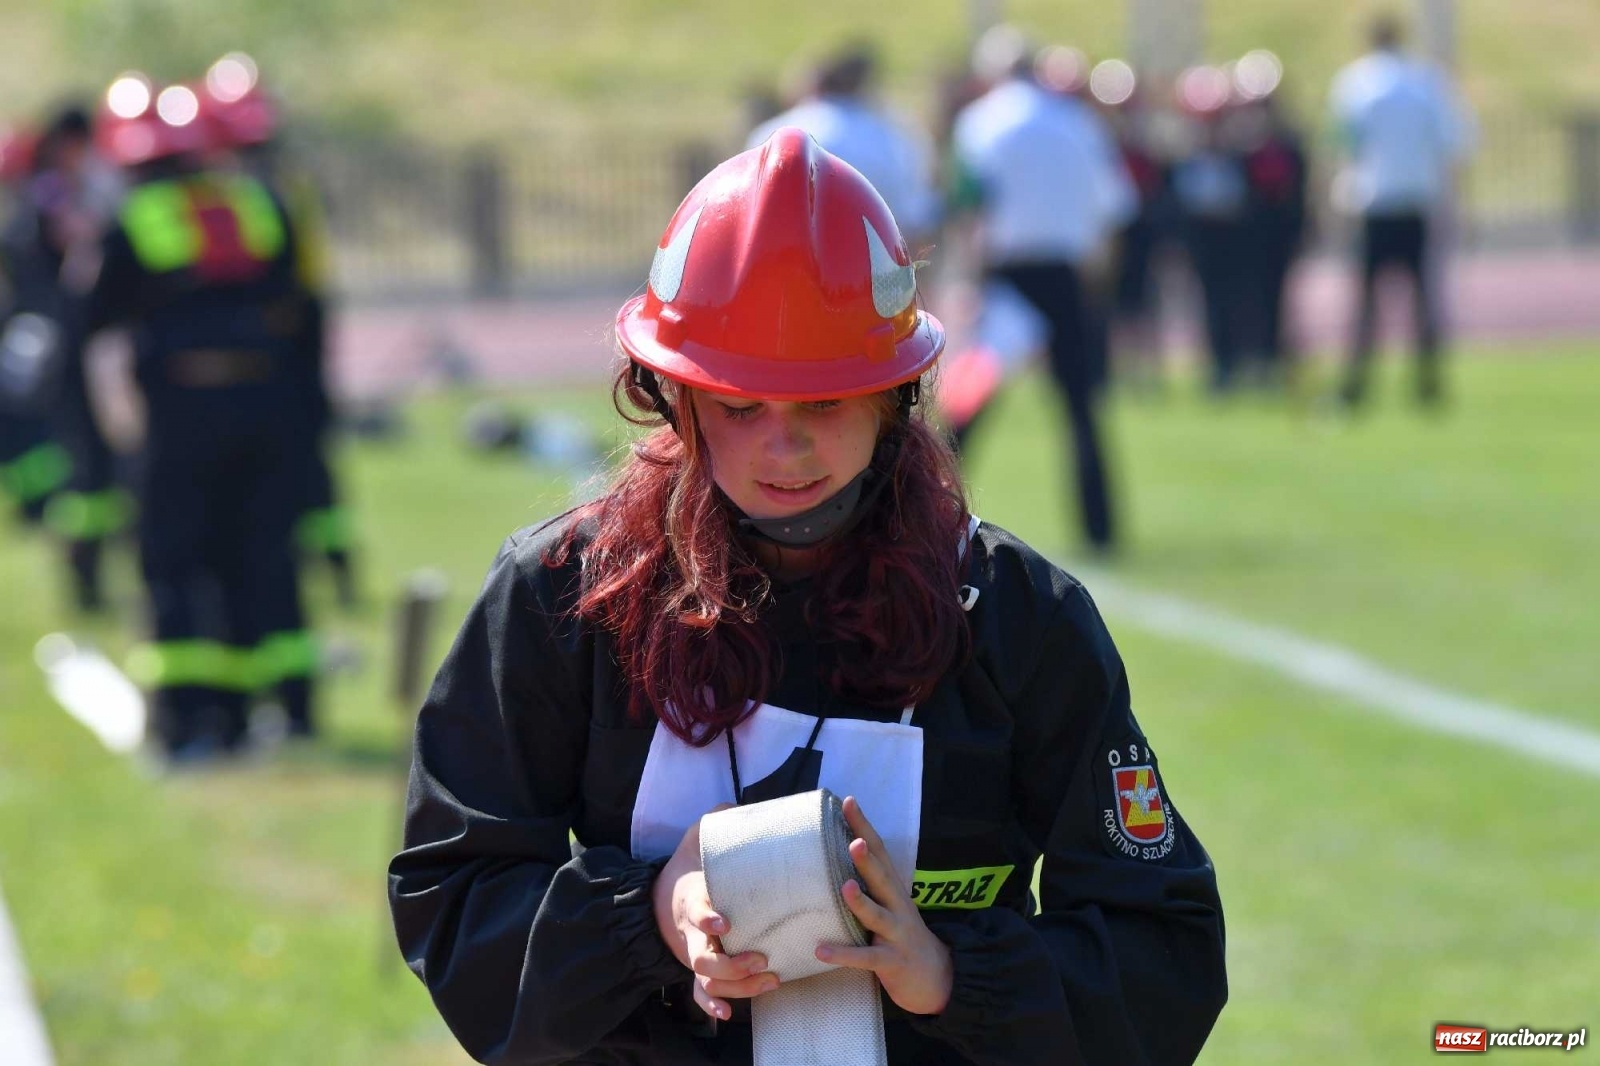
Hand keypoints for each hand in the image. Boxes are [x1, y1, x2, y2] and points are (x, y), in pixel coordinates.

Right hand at [651, 805, 779, 1019]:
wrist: (662, 896)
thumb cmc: (690, 867)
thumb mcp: (698, 839)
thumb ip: (719, 820)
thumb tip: (740, 804)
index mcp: (692, 901)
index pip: (696, 912)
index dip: (708, 919)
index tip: (725, 921)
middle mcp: (692, 933)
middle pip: (702, 958)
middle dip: (732, 963)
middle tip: (761, 957)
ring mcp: (695, 953)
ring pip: (708, 980)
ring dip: (738, 986)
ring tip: (770, 979)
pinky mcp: (699, 968)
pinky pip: (700, 994)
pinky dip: (712, 1005)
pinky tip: (729, 1014)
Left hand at [814, 795, 954, 1015]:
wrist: (937, 978)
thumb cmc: (900, 936)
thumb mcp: (890, 906)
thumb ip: (869, 885)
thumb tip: (834, 859)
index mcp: (893, 890)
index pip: (879, 852)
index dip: (864, 827)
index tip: (848, 801)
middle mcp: (897, 907)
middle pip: (883, 878)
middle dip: (868, 859)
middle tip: (853, 840)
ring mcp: (896, 934)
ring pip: (878, 916)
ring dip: (861, 902)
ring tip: (844, 887)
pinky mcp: (891, 962)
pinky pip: (866, 958)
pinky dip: (844, 954)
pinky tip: (821, 950)